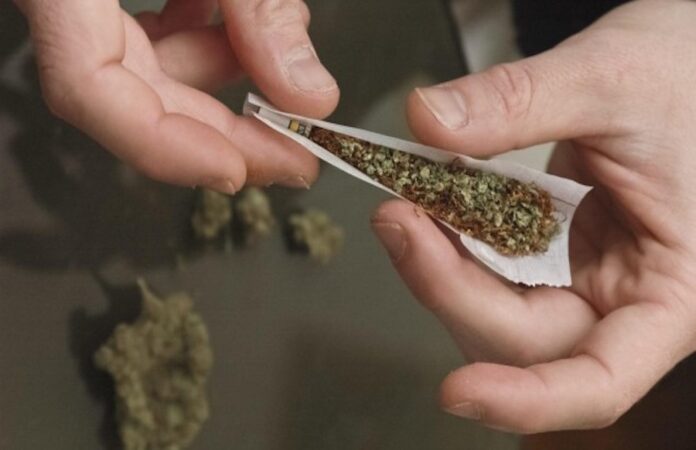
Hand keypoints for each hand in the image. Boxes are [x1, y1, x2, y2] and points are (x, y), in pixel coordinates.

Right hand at [14, 0, 338, 191]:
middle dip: (224, 129)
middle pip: (134, 96)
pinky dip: (208, 36)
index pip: (87, 90)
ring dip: (226, 71)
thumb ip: (261, 7)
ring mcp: (79, 1)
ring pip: (149, 68)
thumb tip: (310, 98)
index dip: (163, 145)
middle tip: (297, 153)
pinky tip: (242, 24)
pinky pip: (151, 32)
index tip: (237, 173)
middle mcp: (60, 0)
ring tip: (279, 54)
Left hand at [372, 0, 695, 432]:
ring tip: (407, 205)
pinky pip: (488, 263)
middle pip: (522, 337)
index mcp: (669, 290)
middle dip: (449, 288)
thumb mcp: (611, 81)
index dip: (529, 400)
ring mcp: (579, 272)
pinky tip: (432, 201)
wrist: (690, 55)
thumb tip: (431, 121)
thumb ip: (520, 102)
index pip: (599, 380)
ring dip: (440, 266)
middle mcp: (620, 295)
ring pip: (494, 307)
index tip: (458, 392)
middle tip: (401, 221)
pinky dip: (453, 239)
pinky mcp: (548, 245)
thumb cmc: (688, 74)